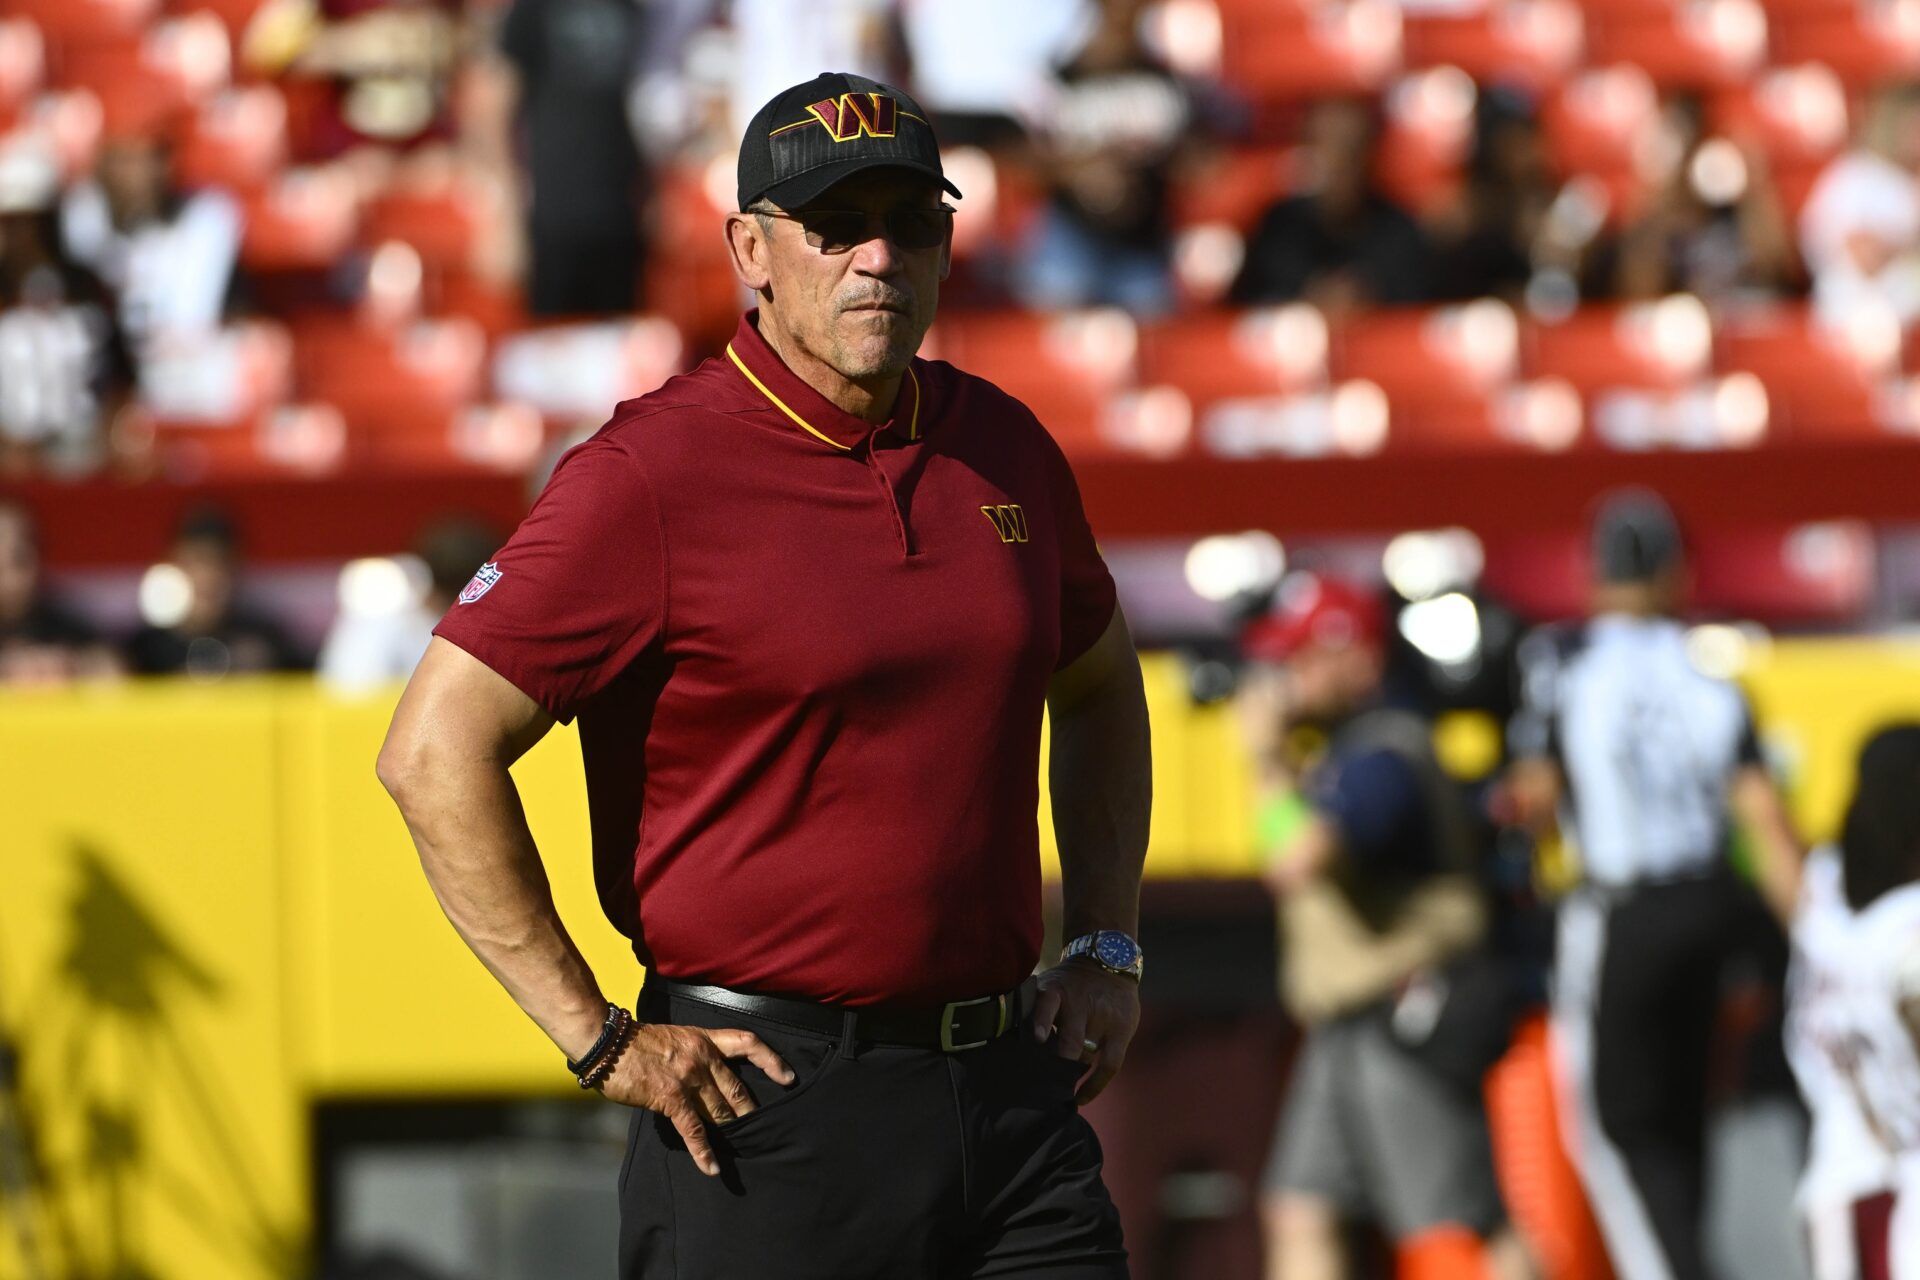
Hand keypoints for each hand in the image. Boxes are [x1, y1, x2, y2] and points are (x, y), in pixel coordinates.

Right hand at [594, 1023, 791, 1176]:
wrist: (608, 1042)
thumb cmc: (637, 1042)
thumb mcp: (675, 1038)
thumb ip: (694, 1054)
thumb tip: (708, 1078)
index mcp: (704, 1038)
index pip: (748, 1043)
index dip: (772, 1060)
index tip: (788, 1077)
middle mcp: (701, 1055)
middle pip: (737, 1086)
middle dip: (750, 1110)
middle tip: (762, 1126)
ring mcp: (687, 1076)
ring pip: (720, 1108)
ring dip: (731, 1129)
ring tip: (744, 1147)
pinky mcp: (669, 1096)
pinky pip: (693, 1127)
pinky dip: (703, 1150)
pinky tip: (711, 1166)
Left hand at [1029, 958, 1140, 1105]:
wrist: (1109, 962)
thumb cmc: (1069, 983)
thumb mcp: (1048, 983)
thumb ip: (1031, 1005)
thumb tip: (1002, 1033)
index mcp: (1057, 991)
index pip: (1048, 1004)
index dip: (1042, 1020)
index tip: (1037, 1038)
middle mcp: (1082, 1004)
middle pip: (1071, 1039)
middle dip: (1057, 1062)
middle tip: (1040, 1084)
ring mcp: (1104, 1018)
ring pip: (1087, 1054)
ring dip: (1071, 1073)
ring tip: (1056, 1093)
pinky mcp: (1122, 1030)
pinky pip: (1110, 1064)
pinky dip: (1095, 1084)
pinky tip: (1082, 1097)